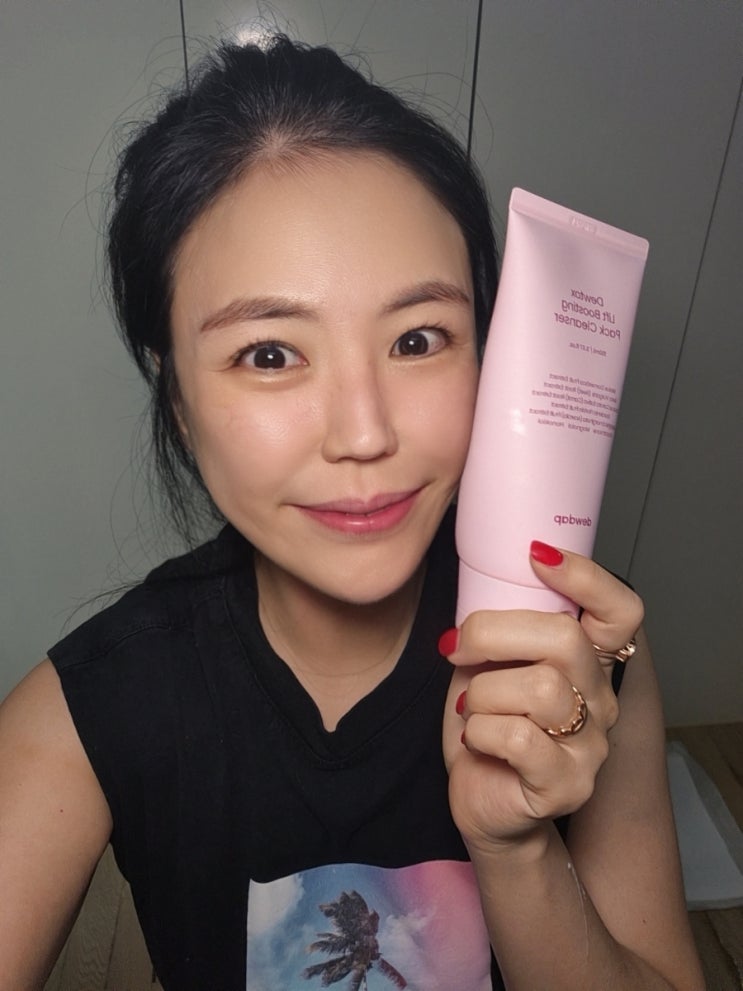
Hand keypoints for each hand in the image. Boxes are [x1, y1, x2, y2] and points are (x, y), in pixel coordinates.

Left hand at [441, 542, 642, 852]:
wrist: (484, 802)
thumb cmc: (488, 726)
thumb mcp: (491, 665)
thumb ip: (501, 630)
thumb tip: (479, 588)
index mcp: (587, 662)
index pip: (621, 610)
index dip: (586, 576)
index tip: (536, 555)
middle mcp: (601, 699)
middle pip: (564, 638)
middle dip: (492, 633)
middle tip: (456, 647)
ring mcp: (591, 744)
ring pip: (540, 688)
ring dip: (482, 692)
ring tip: (470, 709)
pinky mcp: (568, 784)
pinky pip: (521, 738)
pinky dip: (481, 731)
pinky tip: (475, 738)